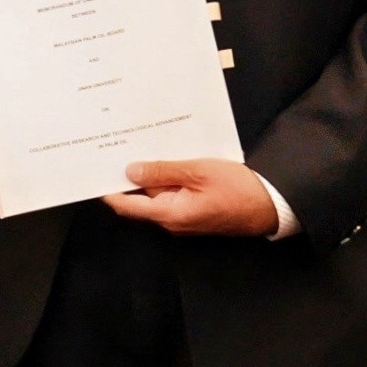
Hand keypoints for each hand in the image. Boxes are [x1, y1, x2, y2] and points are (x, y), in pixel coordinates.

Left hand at [107, 157, 281, 238]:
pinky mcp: (195, 211)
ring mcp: (184, 218)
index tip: (95, 170)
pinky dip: (169, 178)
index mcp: (170, 214)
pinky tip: (170, 158)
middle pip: (140, 200)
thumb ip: (163, 171)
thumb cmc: (239, 189)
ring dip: (152, 174)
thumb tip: (131, 171)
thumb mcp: (199, 171)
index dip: (108, 190)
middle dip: (130, 176)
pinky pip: (174, 195)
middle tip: (119, 147)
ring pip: (158, 195)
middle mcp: (173, 222)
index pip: (126, 206)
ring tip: (143, 145)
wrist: (272, 205)